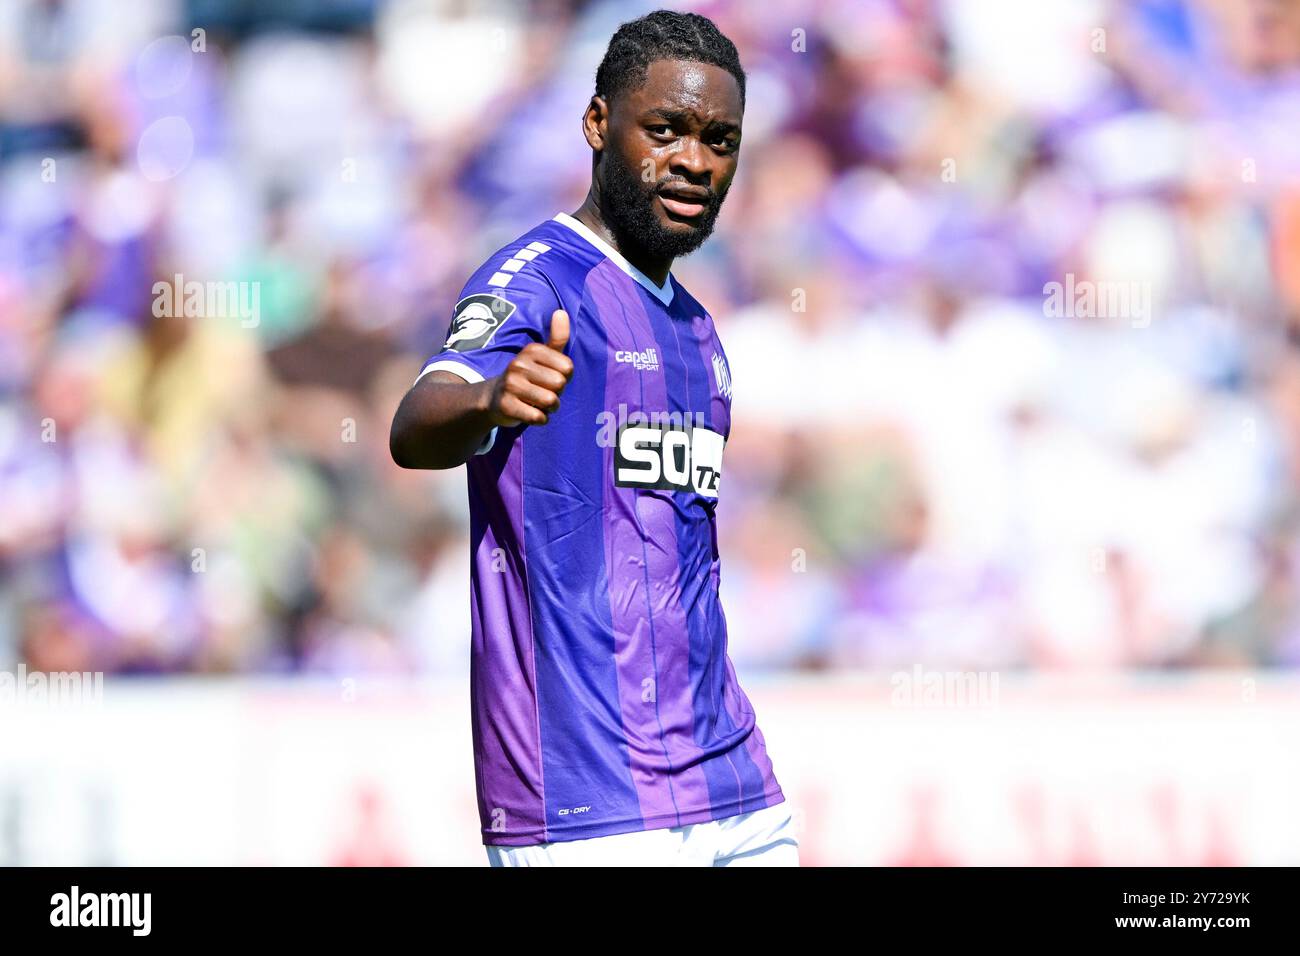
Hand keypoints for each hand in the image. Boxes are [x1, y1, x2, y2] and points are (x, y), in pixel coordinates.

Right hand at [485, 309, 572, 425]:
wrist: (493, 398)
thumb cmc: (527, 376)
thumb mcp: (542, 355)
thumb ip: (557, 337)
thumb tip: (562, 312)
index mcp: (532, 350)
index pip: (568, 368)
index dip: (564, 377)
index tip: (548, 377)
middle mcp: (519, 364)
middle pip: (560, 385)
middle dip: (557, 393)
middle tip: (542, 391)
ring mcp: (511, 385)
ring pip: (551, 402)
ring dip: (549, 408)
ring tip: (537, 402)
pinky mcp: (507, 405)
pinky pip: (539, 417)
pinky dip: (540, 419)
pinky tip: (530, 412)